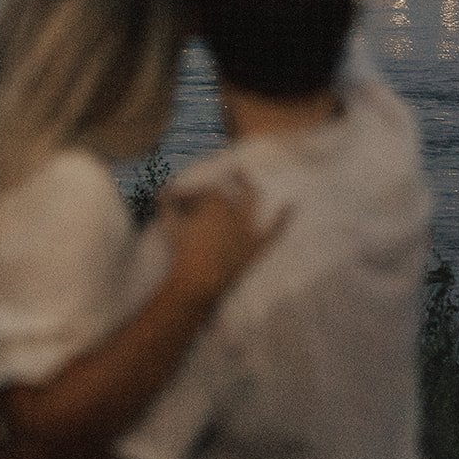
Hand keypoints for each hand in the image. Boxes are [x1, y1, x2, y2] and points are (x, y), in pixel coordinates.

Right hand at [157, 171, 289, 298]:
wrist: (199, 281)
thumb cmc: (181, 252)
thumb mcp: (169, 224)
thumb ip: (167, 203)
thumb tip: (164, 188)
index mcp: (213, 202)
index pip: (202, 192)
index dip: (191, 196)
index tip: (179, 202)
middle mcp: (234, 210)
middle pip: (224, 195)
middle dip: (212, 194)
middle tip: (205, 193)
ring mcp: (247, 228)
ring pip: (250, 202)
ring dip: (248, 187)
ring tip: (245, 177)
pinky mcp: (256, 247)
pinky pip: (273, 232)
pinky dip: (284, 218)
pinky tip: (294, 205)